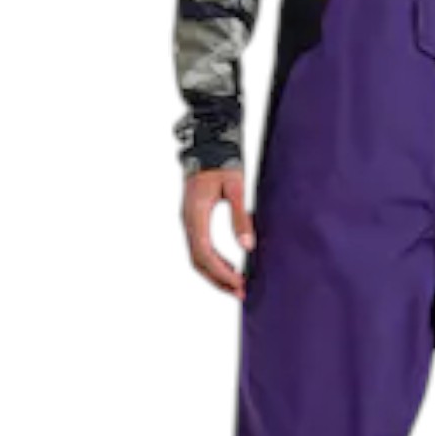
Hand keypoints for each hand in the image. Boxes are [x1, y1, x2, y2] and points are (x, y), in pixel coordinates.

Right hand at [183, 166, 254, 298]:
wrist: (208, 143)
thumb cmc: (223, 162)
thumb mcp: (237, 188)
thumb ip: (241, 217)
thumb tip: (247, 247)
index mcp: (195, 214)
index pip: (204, 253)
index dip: (222, 272)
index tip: (240, 284)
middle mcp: (187, 221)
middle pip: (198, 261)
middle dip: (219, 280)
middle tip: (241, 292)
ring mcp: (188, 221)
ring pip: (197, 257)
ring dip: (215, 274)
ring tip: (236, 285)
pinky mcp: (193, 219)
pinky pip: (200, 248)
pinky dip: (213, 262)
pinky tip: (230, 267)